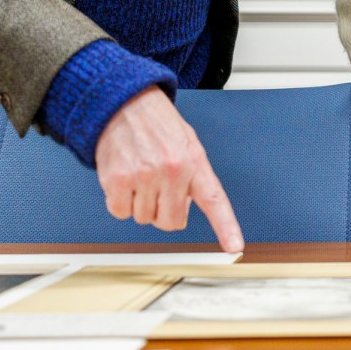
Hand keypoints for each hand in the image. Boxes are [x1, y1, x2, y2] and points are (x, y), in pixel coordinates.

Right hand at [93, 86, 242, 252]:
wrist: (123, 102)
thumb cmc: (156, 123)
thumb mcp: (187, 143)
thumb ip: (192, 176)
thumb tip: (183, 208)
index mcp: (194, 161)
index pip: (214, 200)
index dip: (226, 227)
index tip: (234, 246)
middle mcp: (171, 170)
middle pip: (170, 222)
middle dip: (164, 212)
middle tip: (158, 190)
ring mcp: (143, 176)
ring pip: (144, 218)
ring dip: (141, 204)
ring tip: (140, 175)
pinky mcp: (117, 180)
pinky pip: (120, 212)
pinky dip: (120, 202)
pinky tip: (124, 179)